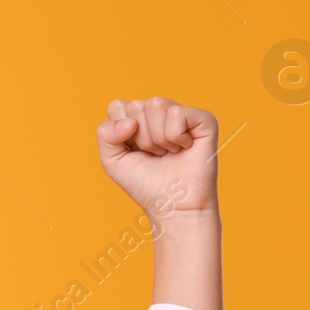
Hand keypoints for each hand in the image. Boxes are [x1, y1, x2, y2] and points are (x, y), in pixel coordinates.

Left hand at [95, 97, 218, 222]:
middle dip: (139, 138)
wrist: (172, 205)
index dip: (120, 133)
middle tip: (154, 155)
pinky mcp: (204, 119)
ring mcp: (182, 114)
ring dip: (157, 138)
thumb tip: (130, 121)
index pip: (117, 106)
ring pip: (155, 104)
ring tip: (168, 153)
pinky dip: (175, 136)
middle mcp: (160, 113)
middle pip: (135, 105)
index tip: (134, 151)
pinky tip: (184, 148)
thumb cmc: (145, 184)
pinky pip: (177, 113)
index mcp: (138, 119)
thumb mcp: (112, 160)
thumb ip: (105, 134)